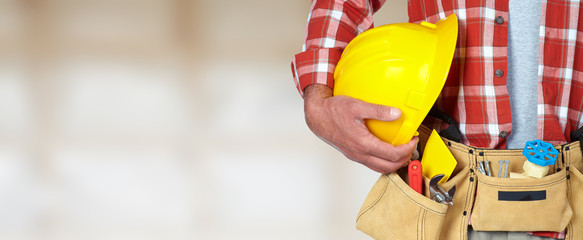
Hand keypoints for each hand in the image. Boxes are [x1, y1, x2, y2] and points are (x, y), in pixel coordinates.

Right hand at [304, 84, 418, 173]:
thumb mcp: (357, 106)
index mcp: (362, 143)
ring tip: (402, 150)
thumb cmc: (333, 111)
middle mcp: (359, 153)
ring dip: (394, 163)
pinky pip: (372, 164)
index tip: (412, 139)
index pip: (392, 155)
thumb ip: (378, 110)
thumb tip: (396, 114)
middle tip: (411, 146)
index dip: (407, 149)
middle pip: (388, 167)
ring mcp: (356, 156)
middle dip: (404, 159)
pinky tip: (386, 148)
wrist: (317, 117)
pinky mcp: (353, 154)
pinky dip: (384, 161)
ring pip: (380, 168)